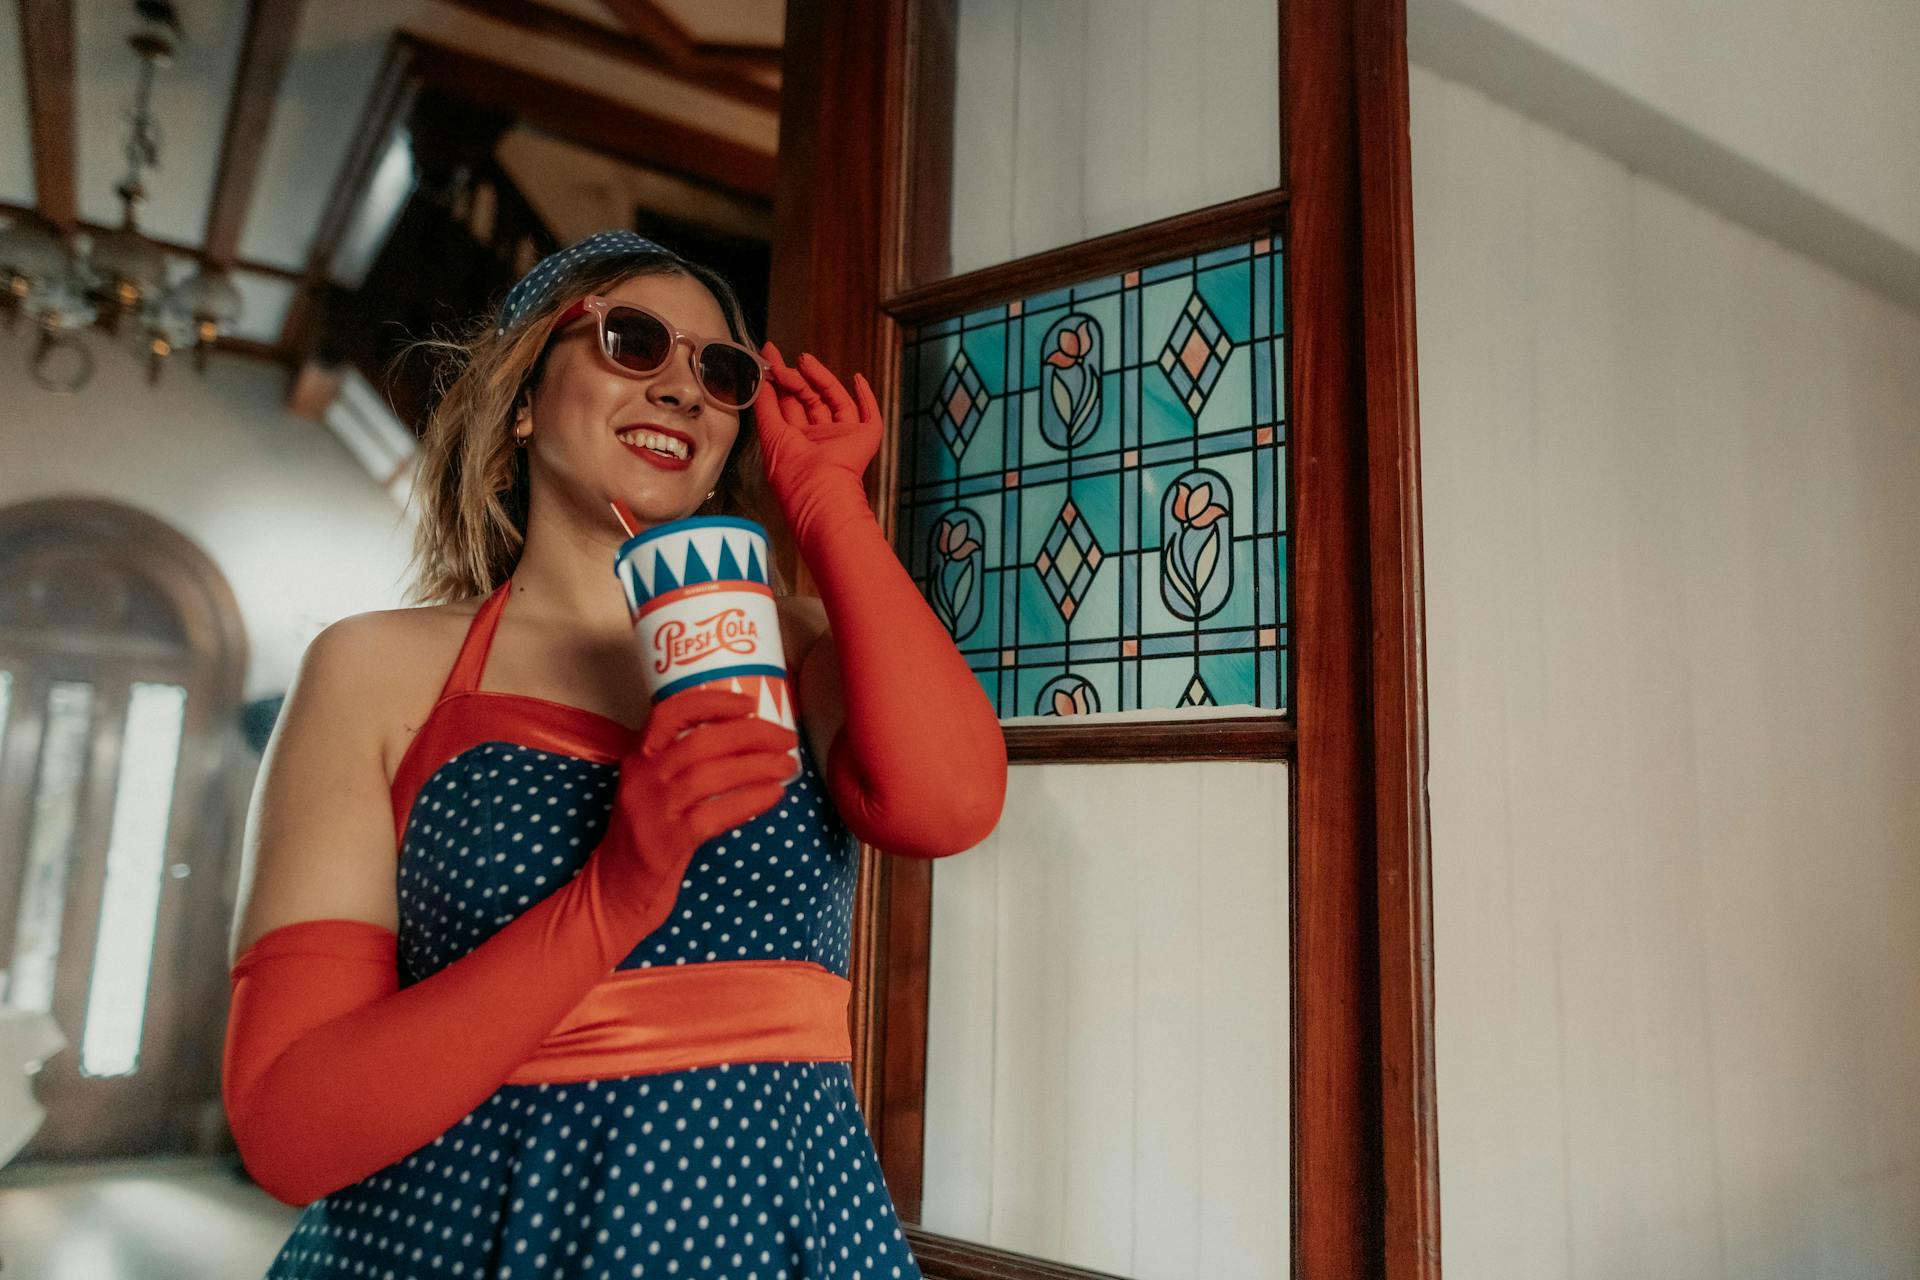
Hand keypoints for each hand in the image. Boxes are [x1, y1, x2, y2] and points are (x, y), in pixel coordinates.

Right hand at [595, 688, 796, 927]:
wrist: (614, 892)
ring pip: (710, 776)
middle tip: (787, 739)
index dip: (711, 702)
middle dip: (752, 735)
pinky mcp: (665, 844)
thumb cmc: (647, 836)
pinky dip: (749, 801)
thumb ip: (684, 765)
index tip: (749, 704)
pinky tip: (773, 796)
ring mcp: (652, 811)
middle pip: (701, 743)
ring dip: (758, 767)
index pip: (668, 713)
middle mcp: (641, 778)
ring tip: (788, 767)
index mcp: (638, 758)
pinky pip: (714, 815)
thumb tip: (749, 742)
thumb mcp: (655, 791)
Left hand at [752, 345, 883, 542]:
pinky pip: (869, 413)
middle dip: (796, 378)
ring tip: (806, 361)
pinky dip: (866, 395)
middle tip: (784, 361)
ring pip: (834, 400)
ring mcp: (842, 437)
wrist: (822, 492)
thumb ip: (764, 404)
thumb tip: (759, 378)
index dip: (778, 382)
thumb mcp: (770, 433)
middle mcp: (819, 439)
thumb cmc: (793, 475)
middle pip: (809, 400)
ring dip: (822, 379)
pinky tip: (857, 379)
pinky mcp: (864, 438)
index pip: (787, 406)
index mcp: (796, 443)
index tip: (770, 358)